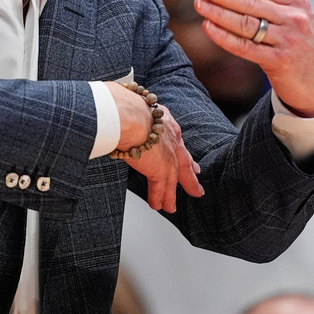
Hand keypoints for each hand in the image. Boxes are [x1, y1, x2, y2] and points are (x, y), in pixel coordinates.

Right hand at [107, 82, 203, 212]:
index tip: (188, 160)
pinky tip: (159, 206)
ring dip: (171, 194)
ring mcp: (168, 155)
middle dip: (189, 175)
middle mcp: (170, 137)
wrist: (127, 114)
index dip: (181, 151)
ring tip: (172, 206)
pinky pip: (161, 188)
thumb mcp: (132, 107)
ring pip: (174, 178)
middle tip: (196, 187)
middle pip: (183, 161)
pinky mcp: (161, 170)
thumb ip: (131, 114)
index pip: (175, 139)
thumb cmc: (123, 106)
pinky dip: (159, 198)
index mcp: (163, 120)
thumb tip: (118, 111)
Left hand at [194, 0, 313, 116]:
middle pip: (251, 2)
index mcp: (298, 3)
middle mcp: (295, 18)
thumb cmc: (300, 46)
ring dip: (218, 11)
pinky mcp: (279, 61)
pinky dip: (224, 36)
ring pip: (245, 23)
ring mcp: (288, 40)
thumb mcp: (299, 17)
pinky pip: (244, 46)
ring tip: (199, 4)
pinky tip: (208, 26)